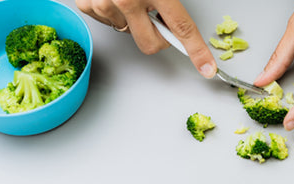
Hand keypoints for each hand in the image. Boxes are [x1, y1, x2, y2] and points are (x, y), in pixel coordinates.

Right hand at [75, 0, 216, 77]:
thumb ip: (170, 2)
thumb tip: (180, 27)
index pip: (182, 28)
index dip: (197, 50)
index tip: (206, 67)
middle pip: (151, 44)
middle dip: (157, 36)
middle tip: (156, 15)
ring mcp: (104, 4)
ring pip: (128, 33)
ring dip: (132, 19)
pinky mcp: (86, 5)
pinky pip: (109, 23)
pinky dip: (114, 12)